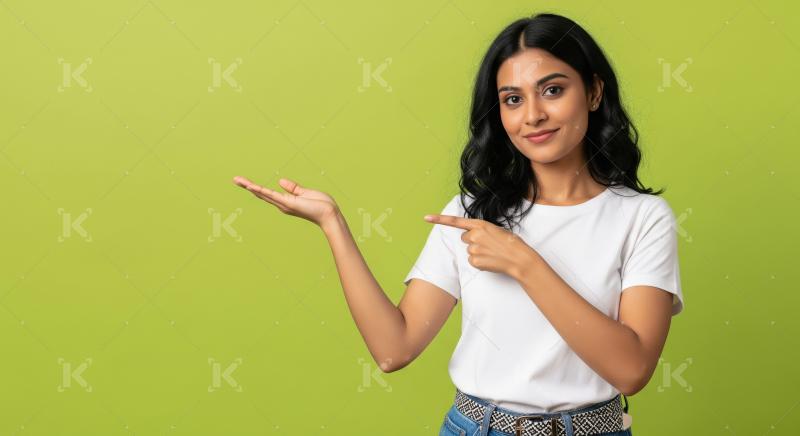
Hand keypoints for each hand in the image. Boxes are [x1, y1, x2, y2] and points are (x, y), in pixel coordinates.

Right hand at [232, 176, 339, 227]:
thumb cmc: (321, 205)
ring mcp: (283, 204)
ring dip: (250, 186)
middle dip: (248, 186)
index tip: (246, 182)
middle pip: (261, 193)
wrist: (329, 213)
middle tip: (235, 179)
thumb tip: (280, 181)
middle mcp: (282, 204)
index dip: (256, 187)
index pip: (268, 193)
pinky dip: (261, 190)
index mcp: (286, 201)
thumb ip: (293, 188)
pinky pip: (271, 195)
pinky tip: (251, 186)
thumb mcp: (305, 192)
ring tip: (238, 180)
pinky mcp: (288, 203)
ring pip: (263, 193)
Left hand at [424, 214, 538, 279]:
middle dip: (473, 241)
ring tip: (492, 252)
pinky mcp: (475, 261)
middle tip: (488, 244)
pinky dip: (480, 262)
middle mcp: (474, 235)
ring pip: (469, 250)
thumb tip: (471, 237)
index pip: (456, 221)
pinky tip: (490, 260)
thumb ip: (481, 230)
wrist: (519, 258)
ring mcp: (474, 249)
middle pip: (464, 238)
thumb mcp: (496, 230)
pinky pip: (472, 261)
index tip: (426, 218)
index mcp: (480, 225)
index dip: (439, 219)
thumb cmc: (511, 242)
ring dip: (478, 252)